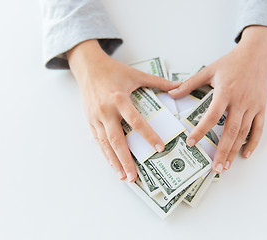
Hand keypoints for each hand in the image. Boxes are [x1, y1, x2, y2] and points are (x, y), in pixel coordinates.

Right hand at [67, 40, 179, 181]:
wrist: (88, 66)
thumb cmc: (113, 70)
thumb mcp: (136, 74)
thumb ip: (157, 82)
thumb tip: (178, 86)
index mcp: (119, 99)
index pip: (136, 121)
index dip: (148, 135)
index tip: (159, 147)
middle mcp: (106, 110)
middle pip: (117, 139)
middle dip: (125, 160)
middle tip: (134, 176)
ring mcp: (95, 117)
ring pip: (105, 144)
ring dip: (114, 161)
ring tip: (123, 176)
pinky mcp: (89, 120)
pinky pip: (97, 140)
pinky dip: (105, 153)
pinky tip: (111, 163)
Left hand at [169, 26, 266, 172]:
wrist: (257, 54)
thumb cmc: (232, 62)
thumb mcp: (209, 70)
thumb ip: (190, 83)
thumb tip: (171, 93)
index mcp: (225, 92)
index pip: (212, 116)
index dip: (201, 130)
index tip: (190, 143)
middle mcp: (240, 101)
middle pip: (231, 131)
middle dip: (222, 151)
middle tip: (215, 168)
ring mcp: (253, 106)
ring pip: (244, 133)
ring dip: (235, 151)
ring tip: (226, 165)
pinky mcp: (262, 107)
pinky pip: (259, 128)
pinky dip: (253, 142)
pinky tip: (246, 154)